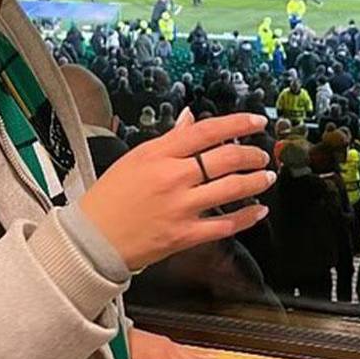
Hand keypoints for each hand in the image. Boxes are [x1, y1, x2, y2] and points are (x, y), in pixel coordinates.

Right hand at [80, 109, 273, 269]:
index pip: (207, 131)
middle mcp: (173, 177)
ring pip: (232, 188)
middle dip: (252, 154)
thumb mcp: (135, 158)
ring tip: (266, 177)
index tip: (256, 123)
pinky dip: (248, 217)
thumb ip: (169, 139)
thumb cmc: (110, 197)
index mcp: (158, 154)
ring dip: (256, 181)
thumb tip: (191, 119)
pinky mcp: (186, 234)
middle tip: (261, 155)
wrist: (93, 238)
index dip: (237, 124)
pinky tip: (259, 211)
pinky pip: (226, 224)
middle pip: (226, 158)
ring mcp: (181, 207)